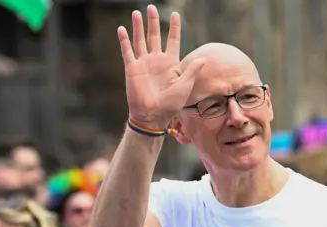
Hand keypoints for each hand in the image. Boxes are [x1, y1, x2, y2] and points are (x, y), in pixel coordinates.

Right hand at [118, 5, 205, 126]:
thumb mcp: (185, 86)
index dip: (174, 28)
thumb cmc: (171, 104)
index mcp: (170, 63)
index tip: (175, 14)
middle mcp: (156, 60)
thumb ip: (192, 70)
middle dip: (153, 22)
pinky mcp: (132, 69)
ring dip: (138, 27)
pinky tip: (122, 29)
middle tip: (151, 7)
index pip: (172, 40)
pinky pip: (127, 52)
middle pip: (155, 36)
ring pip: (140, 40)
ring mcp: (143, 64)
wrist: (153, 116)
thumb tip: (204, 58)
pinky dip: (124, 41)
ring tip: (137, 12)